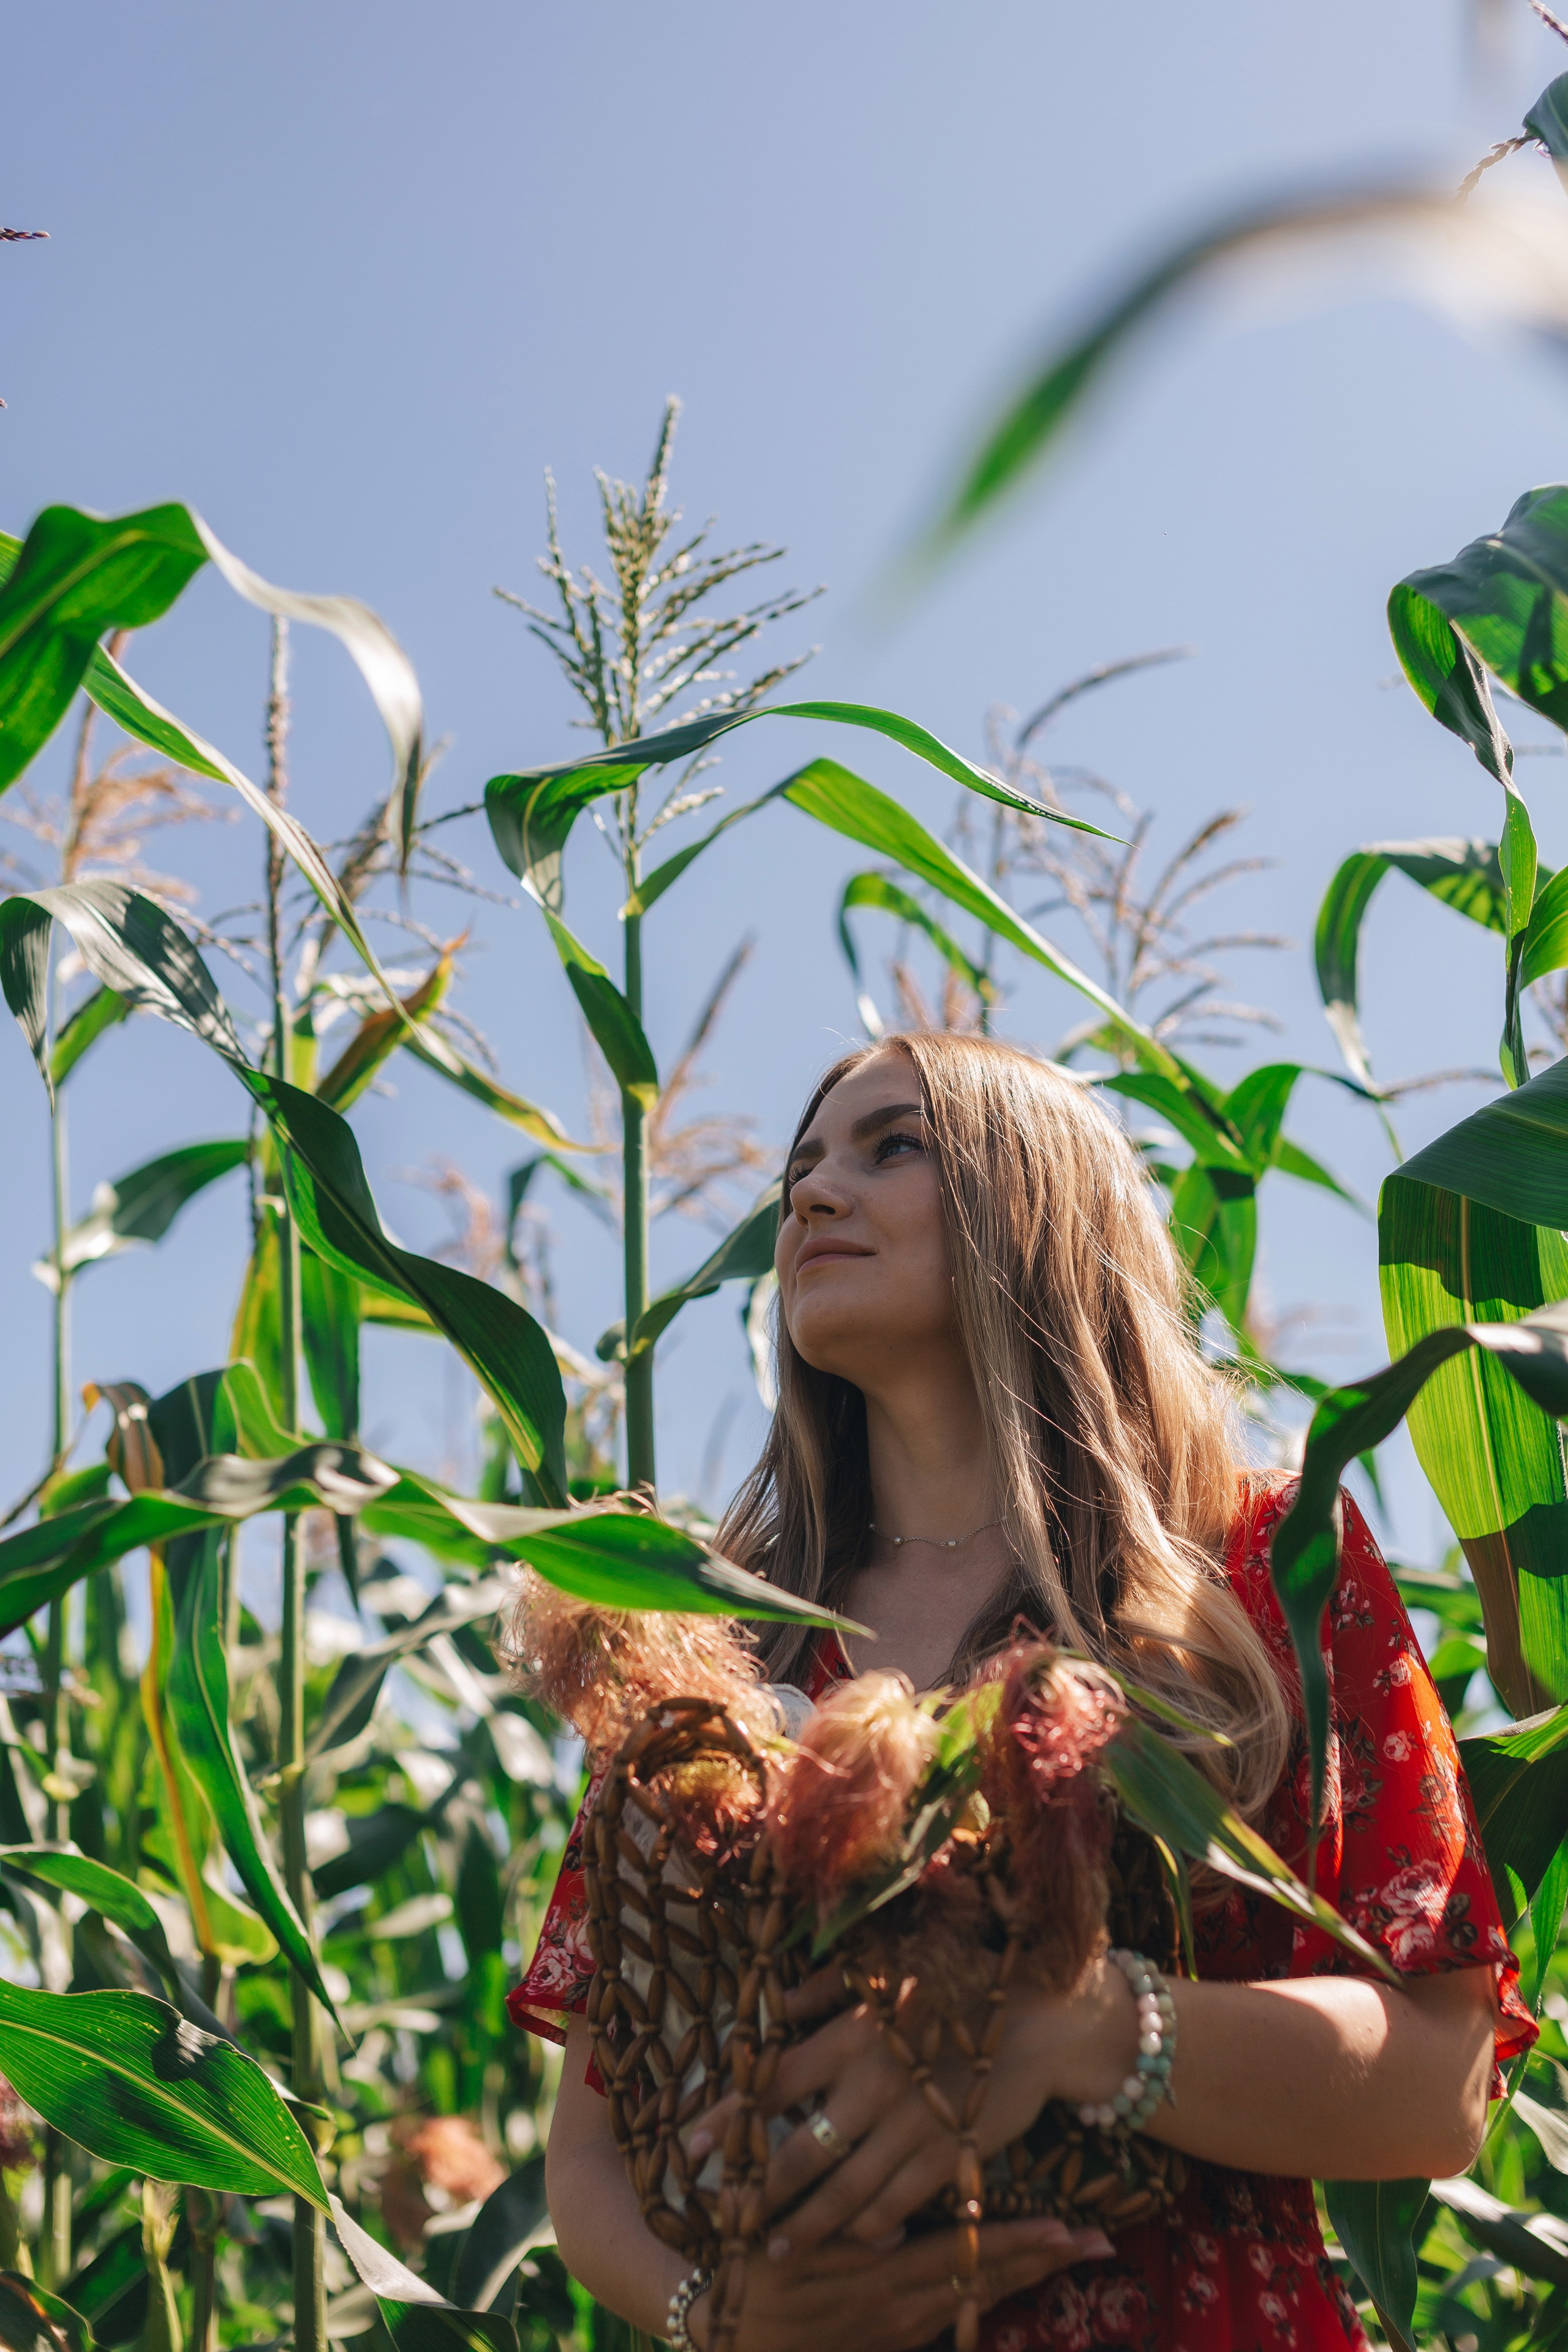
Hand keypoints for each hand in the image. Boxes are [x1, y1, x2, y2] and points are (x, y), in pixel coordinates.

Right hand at [687, 2216, 1114, 2351]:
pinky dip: (988, 2290)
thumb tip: (894, 2223)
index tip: (1066, 2228)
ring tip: (1072, 2250)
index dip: (1017, 2242)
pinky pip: (952, 2313)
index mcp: (883, 2279)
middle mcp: (903, 2308)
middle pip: (987, 2278)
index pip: (966, 2256)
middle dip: (1043, 2258)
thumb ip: (844, 2235)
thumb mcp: (789, 2252)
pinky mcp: (890, 2339)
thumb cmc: (751, 2279)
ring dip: (1025, 2272)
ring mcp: (900, 2328)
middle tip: (1098, 2239)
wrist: (725, 2342)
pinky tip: (1011, 2278)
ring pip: (977, 2296)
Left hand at [690, 1960, 1136, 2255]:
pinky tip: (850, 2242)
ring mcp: (911, 2128)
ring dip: (804, 2225)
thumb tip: (774, 2002)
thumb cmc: (956, 1988)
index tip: (690, 2150)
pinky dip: (870, 2229)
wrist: (1039, 2022)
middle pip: (798, 2154)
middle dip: (756, 2193)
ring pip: (844, 2193)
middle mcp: (873, 2086)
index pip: (772, 2085)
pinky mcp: (947, 2158)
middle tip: (722, 2221)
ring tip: (771, 2248)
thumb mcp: (886, 1977)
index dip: (728, 2119)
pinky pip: (897, 2205)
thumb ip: (826, 1992)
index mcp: (851, 2038)